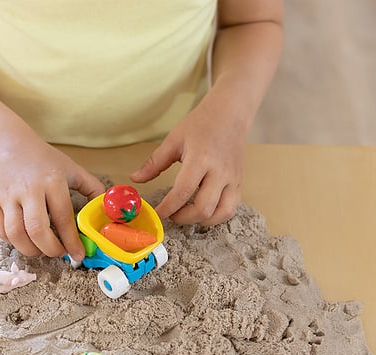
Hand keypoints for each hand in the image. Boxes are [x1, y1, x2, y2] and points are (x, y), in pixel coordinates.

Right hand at [0, 136, 104, 260]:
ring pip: (16, 234)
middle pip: (37, 230)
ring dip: (30, 250)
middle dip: (50, 249)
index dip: (71, 241)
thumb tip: (105, 210)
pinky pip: (1, 231)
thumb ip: (92, 188)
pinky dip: (14, 242)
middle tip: (58, 253)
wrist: (6, 144)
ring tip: (41, 250)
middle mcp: (28, 189)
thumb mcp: (71, 168)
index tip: (78, 255)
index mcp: (52, 181)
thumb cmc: (42, 159)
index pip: (63, 217)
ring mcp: (7, 197)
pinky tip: (25, 240)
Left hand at [130, 96, 247, 225]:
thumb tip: (136, 179)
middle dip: (183, 218)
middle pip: (203, 208)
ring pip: (221, 213)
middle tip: (171, 214)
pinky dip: (217, 216)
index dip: (167, 208)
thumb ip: (155, 162)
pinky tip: (203, 211)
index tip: (157, 213)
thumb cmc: (202, 123)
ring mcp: (232, 179)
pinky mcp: (239, 182)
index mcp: (201, 159)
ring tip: (187, 215)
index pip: (182, 192)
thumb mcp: (174, 139)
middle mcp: (219, 172)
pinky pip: (231, 208)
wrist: (232, 112)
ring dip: (202, 221)